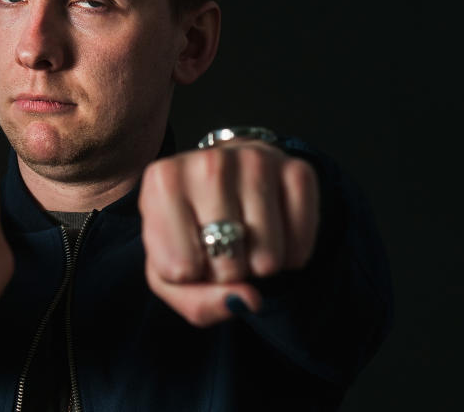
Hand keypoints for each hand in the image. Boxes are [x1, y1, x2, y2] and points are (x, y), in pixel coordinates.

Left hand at [138, 140, 318, 326]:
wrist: (220, 181)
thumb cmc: (189, 232)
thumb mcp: (170, 273)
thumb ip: (198, 302)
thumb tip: (247, 300)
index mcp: (162, 181)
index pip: (181, 269)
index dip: (190, 276)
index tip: (189, 251)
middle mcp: (207, 162)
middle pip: (227, 264)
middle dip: (227, 274)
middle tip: (220, 247)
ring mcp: (254, 160)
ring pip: (268, 257)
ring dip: (260, 266)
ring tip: (245, 241)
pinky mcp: (296, 168)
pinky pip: (301, 242)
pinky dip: (291, 256)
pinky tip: (274, 236)